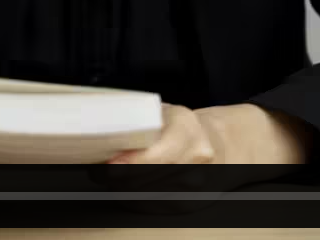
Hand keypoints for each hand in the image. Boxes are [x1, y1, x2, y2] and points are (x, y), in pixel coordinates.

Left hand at [95, 104, 311, 211]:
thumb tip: (105, 135)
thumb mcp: (161, 113)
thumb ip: (137, 123)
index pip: (157, 155)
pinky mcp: (193, 203)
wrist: (216, 143)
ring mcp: (198, 183)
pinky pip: (158, 207)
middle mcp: (197, 157)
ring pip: (151, 196)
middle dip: (121, 178)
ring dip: (127, 190)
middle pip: (150, 179)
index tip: (109, 166)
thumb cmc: (183, 126)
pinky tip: (131, 189)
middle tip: (103, 172)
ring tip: (114, 178)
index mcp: (188, 129)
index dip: (129, 164)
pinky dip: (140, 199)